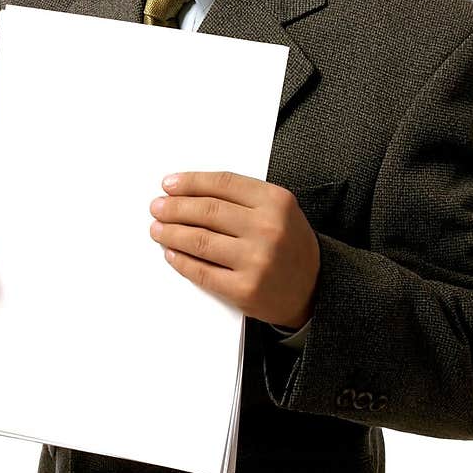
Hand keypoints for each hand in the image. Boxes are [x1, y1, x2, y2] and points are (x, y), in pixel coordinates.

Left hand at [148, 171, 319, 327]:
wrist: (314, 289)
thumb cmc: (290, 245)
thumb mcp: (279, 211)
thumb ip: (243, 198)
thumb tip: (189, 192)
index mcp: (276, 202)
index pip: (223, 184)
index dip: (191, 182)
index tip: (169, 184)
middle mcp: (268, 228)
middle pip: (207, 211)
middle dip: (175, 208)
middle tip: (157, 207)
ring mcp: (256, 260)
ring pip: (199, 240)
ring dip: (171, 233)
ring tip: (158, 229)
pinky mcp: (245, 289)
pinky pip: (202, 271)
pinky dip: (181, 261)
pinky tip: (171, 253)